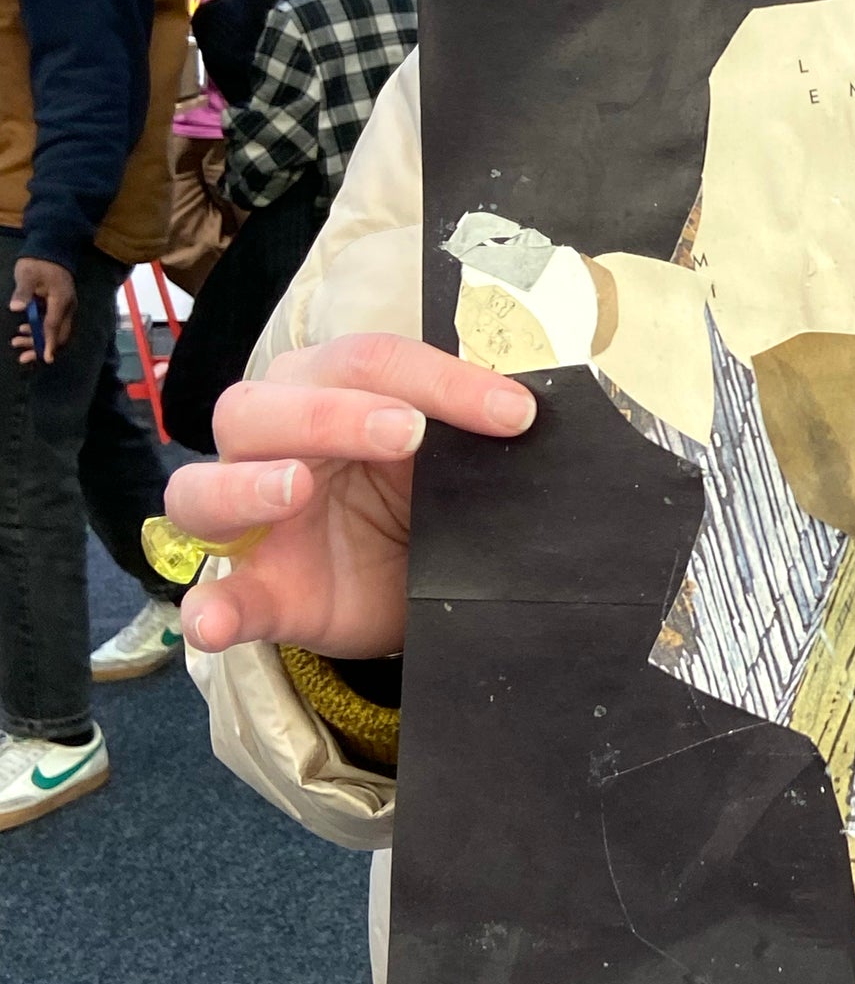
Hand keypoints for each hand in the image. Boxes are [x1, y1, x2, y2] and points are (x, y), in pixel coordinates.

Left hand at [10, 256, 75, 362]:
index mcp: (61, 300)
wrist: (51, 250)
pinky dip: (39, 331)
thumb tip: (16, 308)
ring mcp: (64, 307)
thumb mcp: (27, 275)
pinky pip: (52, 324)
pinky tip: (24, 330)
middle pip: (58, 334)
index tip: (46, 359)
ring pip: (55, 331)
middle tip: (22, 357)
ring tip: (16, 342)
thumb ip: (23, 292)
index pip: (54, 326)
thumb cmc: (38, 263)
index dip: (48, 343)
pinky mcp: (59, 306)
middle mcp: (67, 307)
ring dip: (37, 340)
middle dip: (41, 347)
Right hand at [170, 332, 535, 658]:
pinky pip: (215, 598)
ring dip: (246, 486)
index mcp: (322, 390)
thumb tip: (524, 413)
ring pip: (202, 489)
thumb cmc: (416, 496)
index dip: (439, 379)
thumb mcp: (444, 457)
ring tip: (294, 490)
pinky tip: (213, 622)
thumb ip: (464, 431)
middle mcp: (269, 442)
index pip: (366, 361)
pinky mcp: (255, 591)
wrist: (411, 581)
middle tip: (405, 433)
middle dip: (335, 413)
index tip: (511, 413)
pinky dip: (210, 609)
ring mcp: (249, 522)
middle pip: (262, 406)